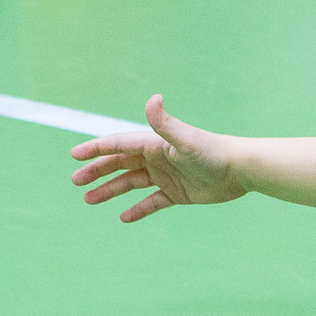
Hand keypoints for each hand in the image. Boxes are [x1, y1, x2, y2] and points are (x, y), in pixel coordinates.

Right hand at [70, 96, 247, 223]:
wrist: (242, 170)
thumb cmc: (215, 152)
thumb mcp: (186, 139)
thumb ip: (165, 123)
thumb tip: (153, 98)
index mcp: (155, 144)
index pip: (118, 145)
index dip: (96, 149)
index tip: (74, 155)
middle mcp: (158, 158)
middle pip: (120, 164)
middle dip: (97, 171)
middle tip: (76, 181)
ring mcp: (167, 176)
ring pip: (131, 183)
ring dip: (110, 190)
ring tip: (89, 200)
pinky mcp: (178, 193)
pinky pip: (152, 202)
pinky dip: (138, 209)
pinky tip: (123, 217)